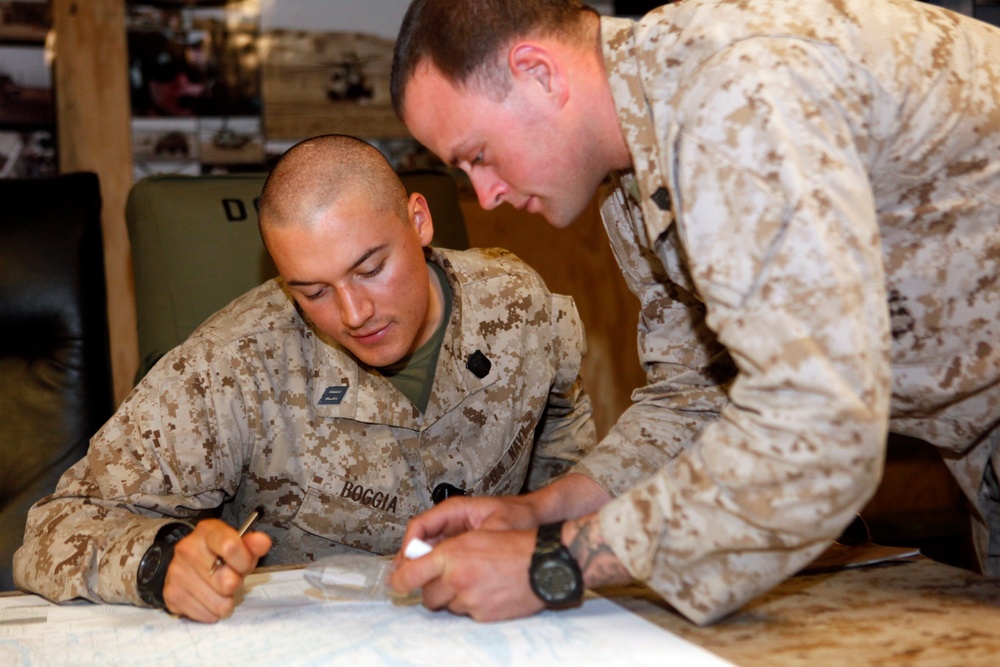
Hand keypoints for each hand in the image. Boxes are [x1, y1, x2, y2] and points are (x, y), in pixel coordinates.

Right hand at [162, 519, 271, 621]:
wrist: (187, 563)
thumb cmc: (219, 554)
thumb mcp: (239, 545)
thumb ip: (253, 544)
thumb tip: (262, 542)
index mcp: (207, 531)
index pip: (230, 546)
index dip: (244, 561)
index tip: (244, 566)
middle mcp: (187, 549)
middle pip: (227, 582)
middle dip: (235, 584)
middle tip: (230, 577)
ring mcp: (176, 573)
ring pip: (219, 604)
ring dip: (224, 600)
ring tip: (218, 588)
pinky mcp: (171, 595)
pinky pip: (206, 615)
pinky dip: (211, 610)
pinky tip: (207, 597)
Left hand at [390, 528, 545, 621]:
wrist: (544, 564)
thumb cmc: (513, 543)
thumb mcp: (475, 534)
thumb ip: (445, 548)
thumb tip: (421, 560)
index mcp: (451, 555)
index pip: (409, 575)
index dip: (399, 580)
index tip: (396, 582)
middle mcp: (457, 580)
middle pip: (427, 597)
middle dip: (433, 590)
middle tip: (446, 579)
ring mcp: (470, 600)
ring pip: (448, 606)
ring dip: (455, 597)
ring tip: (476, 581)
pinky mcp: (482, 616)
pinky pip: (467, 614)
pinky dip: (473, 605)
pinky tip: (488, 590)